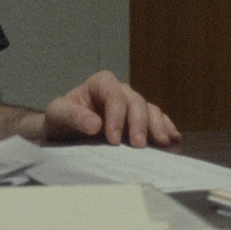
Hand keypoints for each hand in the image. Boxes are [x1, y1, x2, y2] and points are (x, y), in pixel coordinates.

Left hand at [42, 71, 179, 146]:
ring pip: (150, 110)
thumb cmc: (60, 120)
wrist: (64, 132)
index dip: (116, 116)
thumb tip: (95, 125)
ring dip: (157, 126)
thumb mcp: (57, 115)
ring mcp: (132, 106)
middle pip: (136, 102)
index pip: (114, 96)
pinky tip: (172, 139)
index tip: (112, 139)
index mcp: (100, 84)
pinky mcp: (140, 121)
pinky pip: (158, 120)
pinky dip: (166, 128)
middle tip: (138, 146)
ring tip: (162, 142)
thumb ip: (73, 117)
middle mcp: (121, 91)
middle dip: (138, 124)